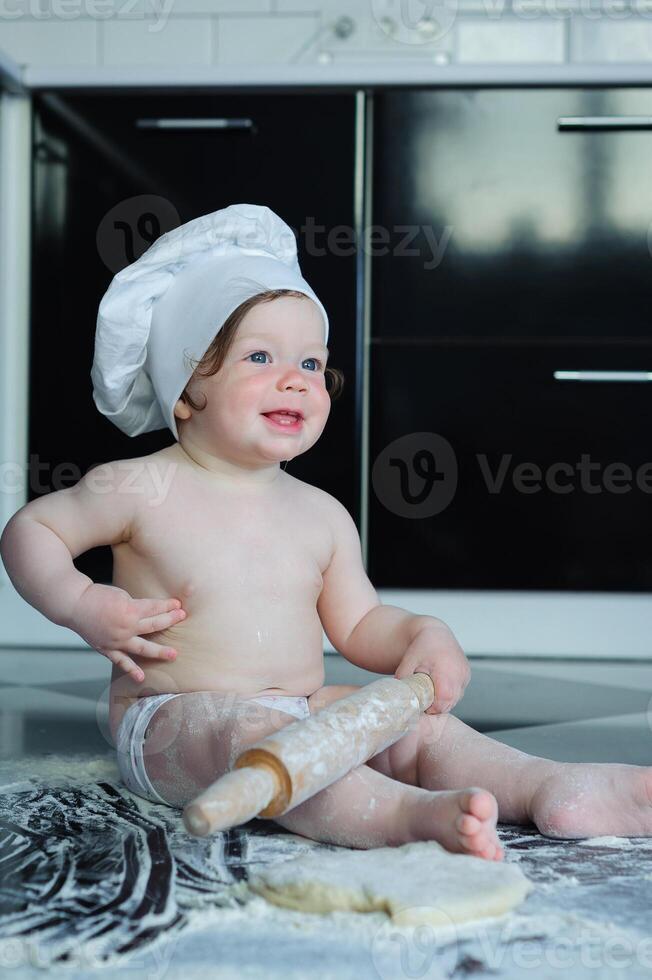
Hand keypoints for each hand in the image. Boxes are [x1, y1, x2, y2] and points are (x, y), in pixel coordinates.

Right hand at [68, 582, 186, 681]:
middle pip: (154, 625)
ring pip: (143, 648)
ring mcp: (117, 641)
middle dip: (170, 620)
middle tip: (182, 617)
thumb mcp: (122, 595)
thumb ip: (136, 607)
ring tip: (174, 655)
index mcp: (129, 610)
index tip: (178, 604)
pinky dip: (131, 670)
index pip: (154, 608)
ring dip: (159, 652)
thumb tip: (151, 614)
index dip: (168, 605)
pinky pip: (121, 661)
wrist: (75, 604)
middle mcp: (126, 627)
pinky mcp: (107, 649)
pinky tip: (141, 677)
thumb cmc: (98, 596)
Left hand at [394, 623, 470, 714]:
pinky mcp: (467, 675)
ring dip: (444, 699)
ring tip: (431, 689)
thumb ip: (403, 681)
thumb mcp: (408, 663)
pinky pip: (459, 692)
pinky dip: (449, 693)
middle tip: (424, 698)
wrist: (435, 633)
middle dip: (437, 705)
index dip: (432, 707)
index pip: (444, 699)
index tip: (422, 704)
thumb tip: (398, 699)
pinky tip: (438, 684)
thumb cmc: (421, 647)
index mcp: (446, 670)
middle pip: (450, 702)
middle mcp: (459, 673)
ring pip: (456, 698)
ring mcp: (465, 674)